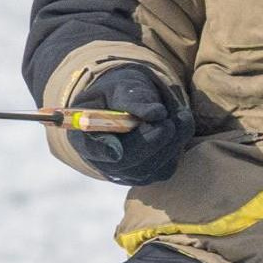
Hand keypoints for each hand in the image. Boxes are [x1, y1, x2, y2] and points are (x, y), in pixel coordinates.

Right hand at [67, 66, 189, 185]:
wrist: (130, 106)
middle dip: (152, 138)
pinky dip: (178, 142)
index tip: (115, 151)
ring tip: (173, 112)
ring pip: (154, 164)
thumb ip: (133, 97)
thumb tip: (156, 114)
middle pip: (129, 160)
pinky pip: (169, 164)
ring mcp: (127, 173)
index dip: (102, 150)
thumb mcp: (121, 86)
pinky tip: (175, 124)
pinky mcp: (151, 175)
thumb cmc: (120, 94)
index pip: (91, 147)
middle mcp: (103, 161)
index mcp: (84, 135)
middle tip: (167, 117)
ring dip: (172, 136)